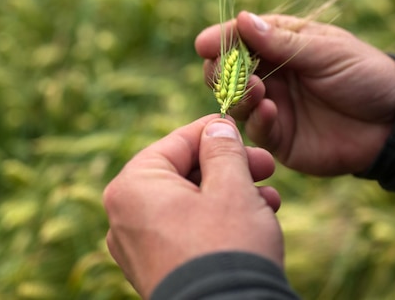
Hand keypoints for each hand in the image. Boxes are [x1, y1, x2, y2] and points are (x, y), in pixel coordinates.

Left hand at [103, 115, 282, 298]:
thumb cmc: (226, 248)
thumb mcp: (231, 187)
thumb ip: (223, 149)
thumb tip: (217, 127)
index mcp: (133, 186)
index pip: (176, 142)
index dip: (215, 132)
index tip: (243, 131)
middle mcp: (124, 214)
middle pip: (182, 173)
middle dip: (229, 169)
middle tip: (266, 167)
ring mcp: (136, 246)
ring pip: (187, 203)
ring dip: (229, 195)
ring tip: (270, 199)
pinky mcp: (153, 268)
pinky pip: (184, 230)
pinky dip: (215, 221)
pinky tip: (253, 221)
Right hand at [196, 12, 394, 175]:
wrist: (392, 123)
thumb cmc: (363, 75)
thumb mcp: (326, 51)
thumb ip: (282, 42)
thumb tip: (242, 20)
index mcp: (278, 45)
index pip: (239, 39)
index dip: (220, 40)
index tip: (205, 44)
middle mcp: (268, 75)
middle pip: (226, 71)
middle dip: (221, 71)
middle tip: (227, 71)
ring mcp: (270, 106)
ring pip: (234, 101)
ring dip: (238, 94)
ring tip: (256, 90)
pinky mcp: (277, 136)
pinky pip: (255, 129)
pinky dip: (257, 119)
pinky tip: (270, 111)